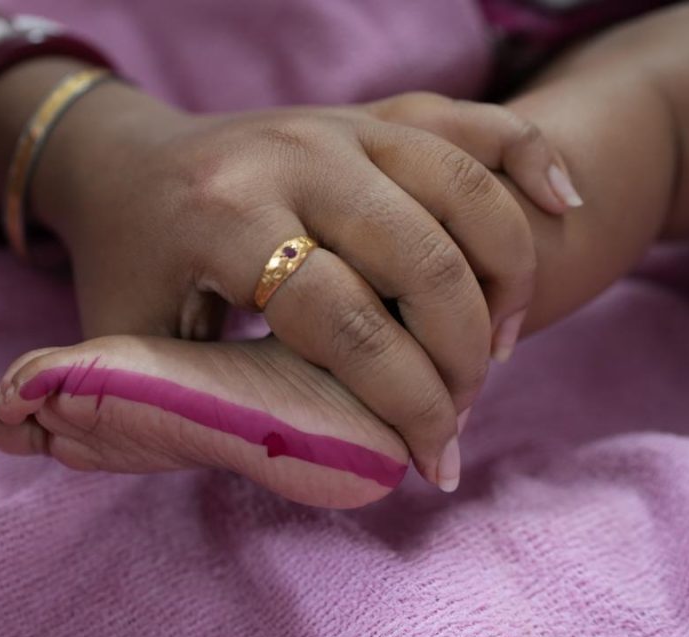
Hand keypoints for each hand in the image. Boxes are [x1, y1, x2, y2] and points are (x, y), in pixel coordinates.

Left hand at [37, 88, 579, 480]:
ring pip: (466, 193)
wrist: (125, 161)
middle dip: (460, 360)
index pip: (346, 322)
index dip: (404, 403)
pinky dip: (530, 159)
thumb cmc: (131, 264)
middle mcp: (294, 156)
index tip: (432, 461)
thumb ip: (193, 406)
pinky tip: (564, 205)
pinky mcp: (371, 116)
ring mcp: (341, 126)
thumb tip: (302, 469)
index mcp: (224, 216)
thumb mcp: (132, 342)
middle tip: (458, 417)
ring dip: (504, 282)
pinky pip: (473, 124)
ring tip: (497, 349)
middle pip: (424, 262)